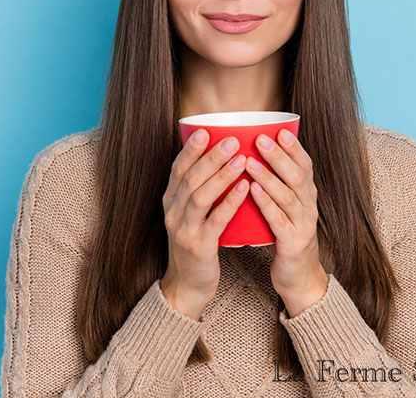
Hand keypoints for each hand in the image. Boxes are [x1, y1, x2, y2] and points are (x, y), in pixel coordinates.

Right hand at [160, 129, 248, 319]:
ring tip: (241, 159)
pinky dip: (229, 202)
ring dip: (221, 175)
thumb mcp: (191, 213)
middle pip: (190, 178)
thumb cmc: (196, 242)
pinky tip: (244, 188)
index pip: (177, 169)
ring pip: (200, 196)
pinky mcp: (198, 247)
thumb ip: (200, 189)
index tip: (204, 130)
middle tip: (231, 139)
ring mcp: (183, 230)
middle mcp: (172, 212)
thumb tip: (219, 158)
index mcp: (170, 200)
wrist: (188, 285)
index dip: (190, 149)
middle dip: (211, 157)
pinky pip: (215, 221)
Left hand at [245, 129, 328, 317]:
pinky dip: (266, 204)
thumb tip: (253, 154)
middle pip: (297, 176)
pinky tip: (252, 192)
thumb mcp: (286, 207)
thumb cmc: (286, 236)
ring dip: (268, 177)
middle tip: (260, 138)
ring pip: (288, 196)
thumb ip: (277, 184)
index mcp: (307, 195)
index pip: (305, 165)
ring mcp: (304, 225)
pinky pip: (279, 221)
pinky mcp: (293, 243)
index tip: (280, 130)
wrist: (299, 278)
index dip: (294, 147)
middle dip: (279, 155)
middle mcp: (309, 206)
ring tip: (249, 161)